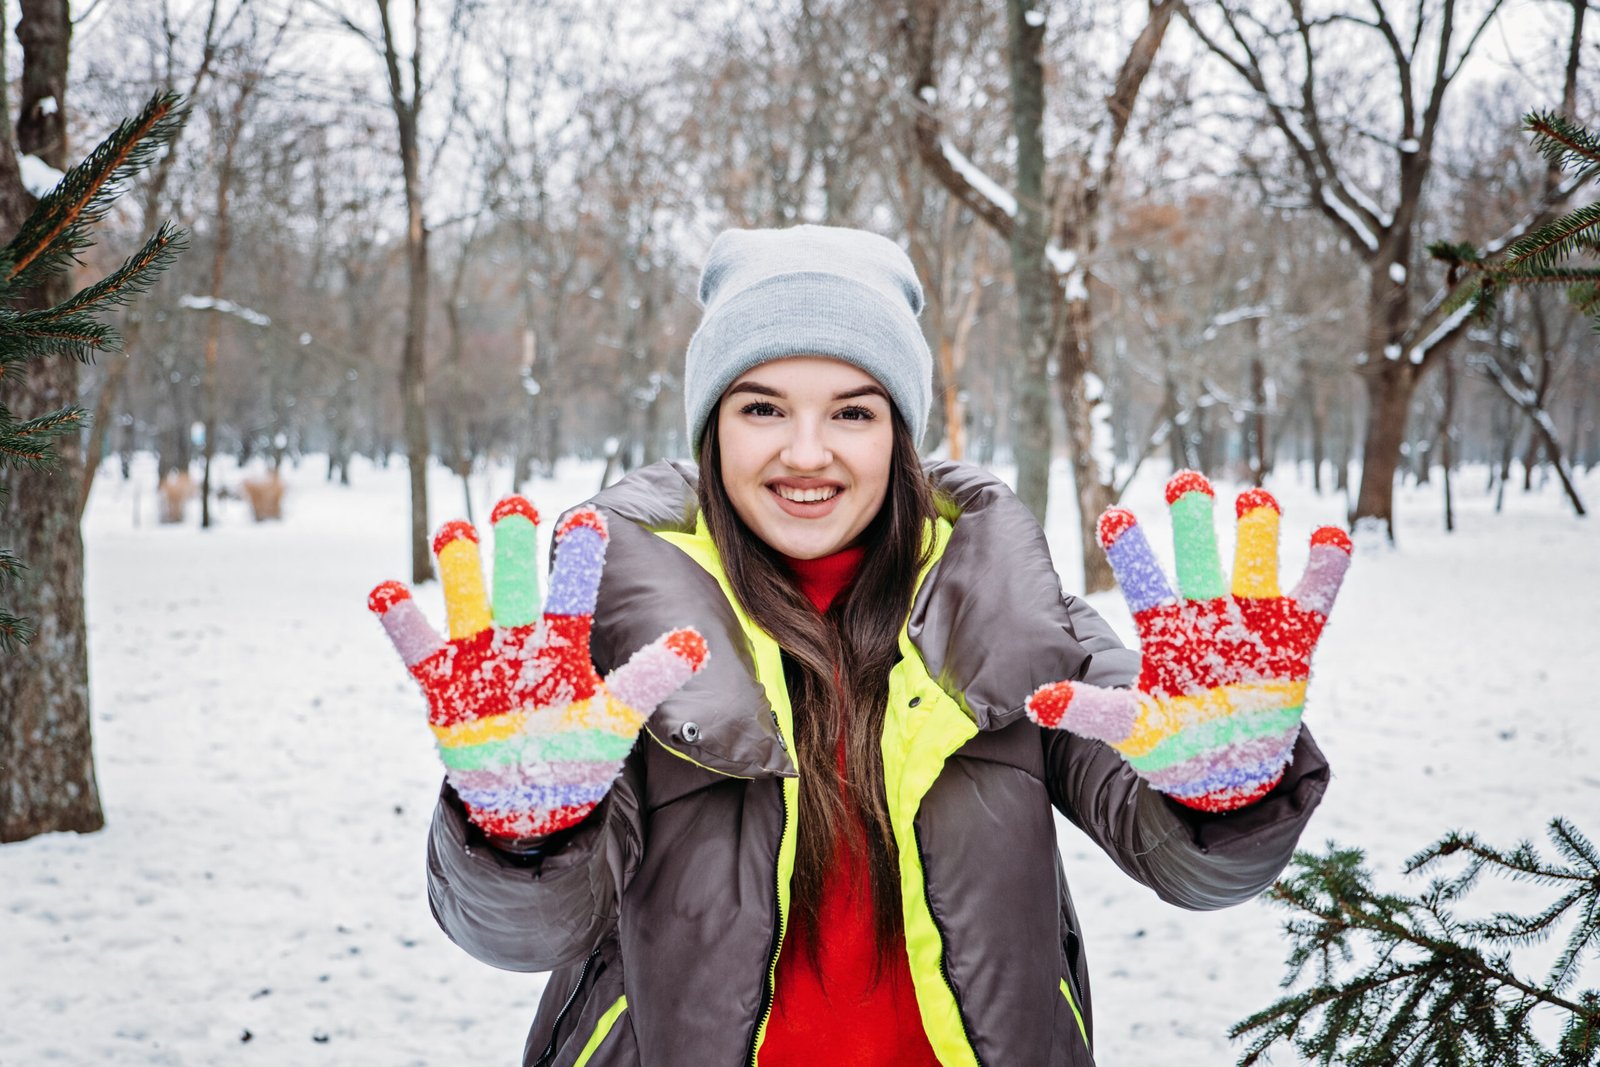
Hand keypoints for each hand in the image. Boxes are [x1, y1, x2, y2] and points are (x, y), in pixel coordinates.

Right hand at [368, 497, 706, 837]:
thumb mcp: (616, 715)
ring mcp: (478, 660)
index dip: (580, 560)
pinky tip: (385, 589)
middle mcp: (519, 640)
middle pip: (516, 587)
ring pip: (467, 605)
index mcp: (562, 643)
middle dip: (514, 548)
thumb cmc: (575, 746)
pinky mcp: (443, 687)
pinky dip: (402, 622)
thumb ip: (650, 677)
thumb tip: (695, 639)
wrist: (530, 797)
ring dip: (460, 572)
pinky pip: (418, 650)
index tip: (590, 519)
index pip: (574, 594)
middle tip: (515, 504)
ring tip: (455, 530)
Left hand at [1026, 471, 1350, 812]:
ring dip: (1257, 534)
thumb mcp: (1129, 729)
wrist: (1225, 772)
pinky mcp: (1294, 642)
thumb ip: (1090, 711)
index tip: (1114, 515)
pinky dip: (1325, 568)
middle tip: (1185, 482)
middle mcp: (1206, 616)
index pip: (1143, 584)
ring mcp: (1252, 625)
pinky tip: (1331, 534)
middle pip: (1199, 561)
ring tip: (1254, 498)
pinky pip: (1313, 599)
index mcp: (1164, 631)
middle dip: (1193, 523)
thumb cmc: (1170, 741)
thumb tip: (1038, 700)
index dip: (1131, 552)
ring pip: (1255, 568)